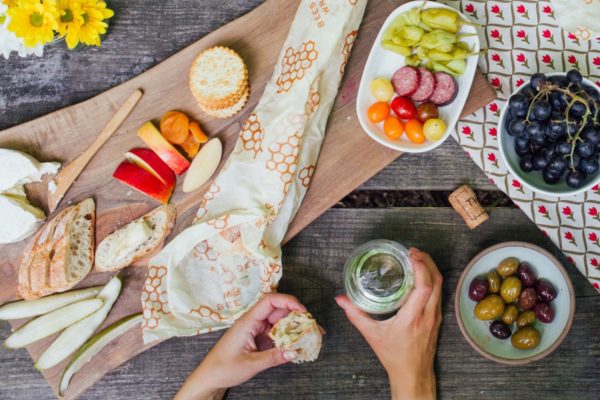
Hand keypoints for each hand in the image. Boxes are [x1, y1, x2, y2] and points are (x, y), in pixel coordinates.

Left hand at [175, 293, 306, 399]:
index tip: (303, 312)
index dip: (288, 301)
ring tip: (309, 333)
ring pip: (278, 321)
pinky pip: (275, 332)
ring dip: (293, 326)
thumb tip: (295, 351)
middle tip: (312, 325)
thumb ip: (273, 357)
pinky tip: (297, 342)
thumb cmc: (224, 368)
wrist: (209, 377)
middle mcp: (253, 322)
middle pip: (278, 310)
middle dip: (296, 315)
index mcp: (248, 321)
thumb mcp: (251, 364)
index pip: (270, 301)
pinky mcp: (258, 338)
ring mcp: (255, 330)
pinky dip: (287, 336)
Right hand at [336, 248, 442, 399]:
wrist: (413, 373)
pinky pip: (438, 293)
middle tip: (412, 251)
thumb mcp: (372, 335)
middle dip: (427, 261)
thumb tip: (341, 299)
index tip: (410, 255)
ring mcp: (435, 316)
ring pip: (440, 286)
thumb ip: (355, 315)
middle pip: (436, 281)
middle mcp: (428, 315)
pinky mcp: (437, 318)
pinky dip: (431, 279)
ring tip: (416, 258)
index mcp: (413, 318)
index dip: (421, 268)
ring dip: (430, 268)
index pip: (424, 288)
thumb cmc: (394, 356)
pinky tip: (420, 274)